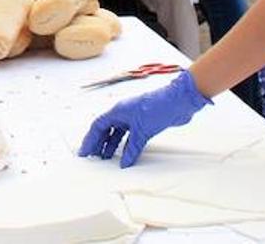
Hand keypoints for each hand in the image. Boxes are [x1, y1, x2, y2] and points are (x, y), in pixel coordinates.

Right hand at [79, 70, 210, 167]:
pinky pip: (130, 136)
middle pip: (106, 129)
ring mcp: (134, 118)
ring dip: (111, 144)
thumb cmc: (158, 107)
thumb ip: (132, 148)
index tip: (85, 151)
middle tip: (93, 156)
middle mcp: (124, 113)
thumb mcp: (142, 130)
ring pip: (117, 133)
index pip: (98, 126)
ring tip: (106, 157)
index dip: (90, 139)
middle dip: (98, 143)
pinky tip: (126, 154)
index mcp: (118, 111)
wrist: (179, 102)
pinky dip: (126, 146)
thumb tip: (125, 162)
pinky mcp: (144, 123)